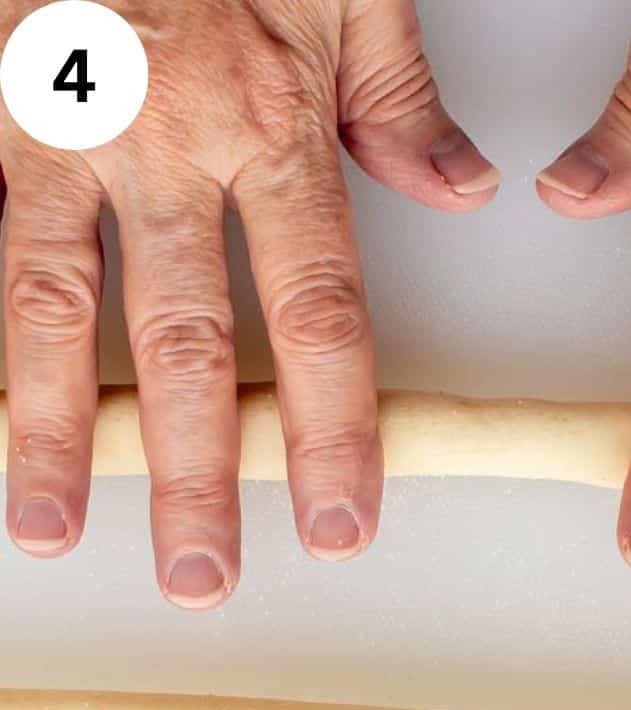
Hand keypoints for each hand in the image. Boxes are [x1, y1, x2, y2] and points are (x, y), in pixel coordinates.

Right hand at [1, 0, 498, 608]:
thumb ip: (399, 102)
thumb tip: (464, 194)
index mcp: (269, 124)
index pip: (318, 313)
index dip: (331, 429)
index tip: (337, 521)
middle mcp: (164, 144)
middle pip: (188, 342)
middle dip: (195, 471)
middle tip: (202, 576)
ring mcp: (59, 129)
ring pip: (57, 306)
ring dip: (60, 430)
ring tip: (56, 525)